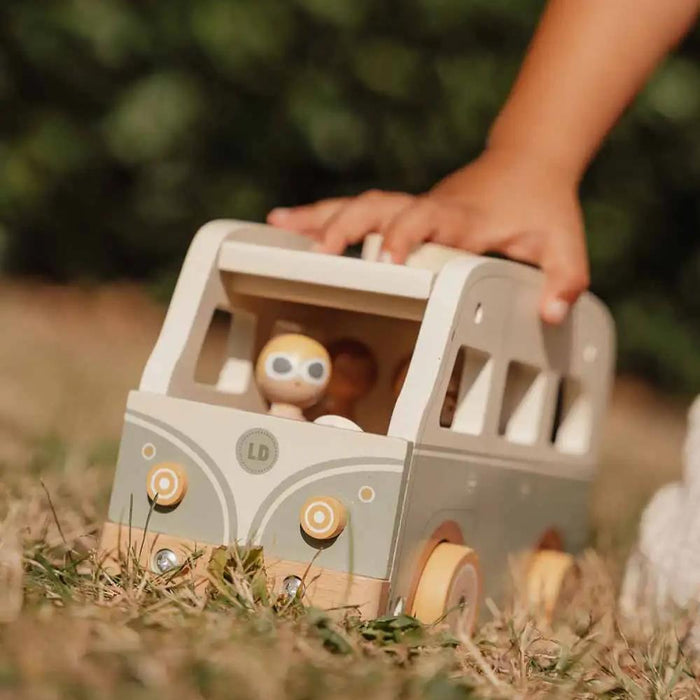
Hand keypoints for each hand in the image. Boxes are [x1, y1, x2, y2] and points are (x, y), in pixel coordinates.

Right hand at [267, 147, 588, 323]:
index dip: (404, 236)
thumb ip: (564, 280)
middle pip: (380, 206)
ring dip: (320, 216)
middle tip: (319, 252)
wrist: (528, 163)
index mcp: (464, 219)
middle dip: (346, 227)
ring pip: (361, 204)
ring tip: (279, 225)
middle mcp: (432, 209)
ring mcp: (414, 208)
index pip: (427, 220)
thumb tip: (550, 314)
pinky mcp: (404, 213)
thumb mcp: (566, 244)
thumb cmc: (543, 206)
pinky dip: (323, 217)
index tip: (384, 257)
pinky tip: (290, 224)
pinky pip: (359, 211)